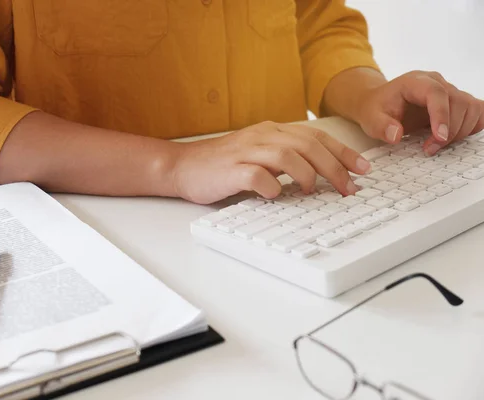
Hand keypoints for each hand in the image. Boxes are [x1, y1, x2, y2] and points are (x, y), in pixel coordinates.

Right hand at [170, 121, 371, 203]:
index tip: (363, 169)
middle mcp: (261, 136)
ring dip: (307, 174)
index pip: (315, 137)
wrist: (182, 167)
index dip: (343, 152)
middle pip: (307, 145)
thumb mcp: (259, 155)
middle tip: (349, 188)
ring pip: (286, 154)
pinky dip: (271, 186)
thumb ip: (286, 160)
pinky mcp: (230, 169)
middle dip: (334, 167)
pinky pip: (256, 175)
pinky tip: (276, 195)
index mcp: (271, 131)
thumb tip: (323, 176)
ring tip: (314, 190)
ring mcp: (245, 151)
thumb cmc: (223, 165)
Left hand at [356, 70, 483, 154]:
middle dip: (449, 130)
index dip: (441, 115)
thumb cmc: (376, 109)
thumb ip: (381, 126)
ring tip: (436, 145)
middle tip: (430, 149)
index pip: (437, 93)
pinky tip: (454, 138)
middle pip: (458, 102)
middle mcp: (436, 83)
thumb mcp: (370, 118)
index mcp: (416, 81)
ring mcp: (448, 91)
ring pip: (470, 108)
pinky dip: (471, 126)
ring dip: (460, 131)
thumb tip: (396, 135)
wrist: (378, 103)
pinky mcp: (455, 102)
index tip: (439, 137)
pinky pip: (476, 111)